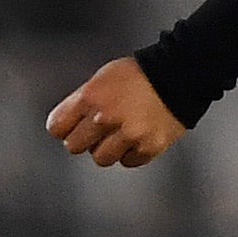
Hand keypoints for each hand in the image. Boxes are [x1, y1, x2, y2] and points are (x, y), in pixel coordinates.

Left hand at [45, 57, 186, 167]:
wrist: (180, 76)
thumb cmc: (142, 74)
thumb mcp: (103, 77)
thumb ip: (83, 99)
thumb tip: (67, 121)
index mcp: (91, 97)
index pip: (57, 127)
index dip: (64, 127)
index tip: (69, 127)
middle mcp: (106, 118)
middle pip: (74, 146)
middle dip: (84, 139)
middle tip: (97, 131)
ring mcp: (128, 135)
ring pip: (101, 158)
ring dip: (108, 148)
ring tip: (120, 134)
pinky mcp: (148, 147)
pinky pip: (128, 161)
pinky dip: (131, 153)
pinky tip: (137, 137)